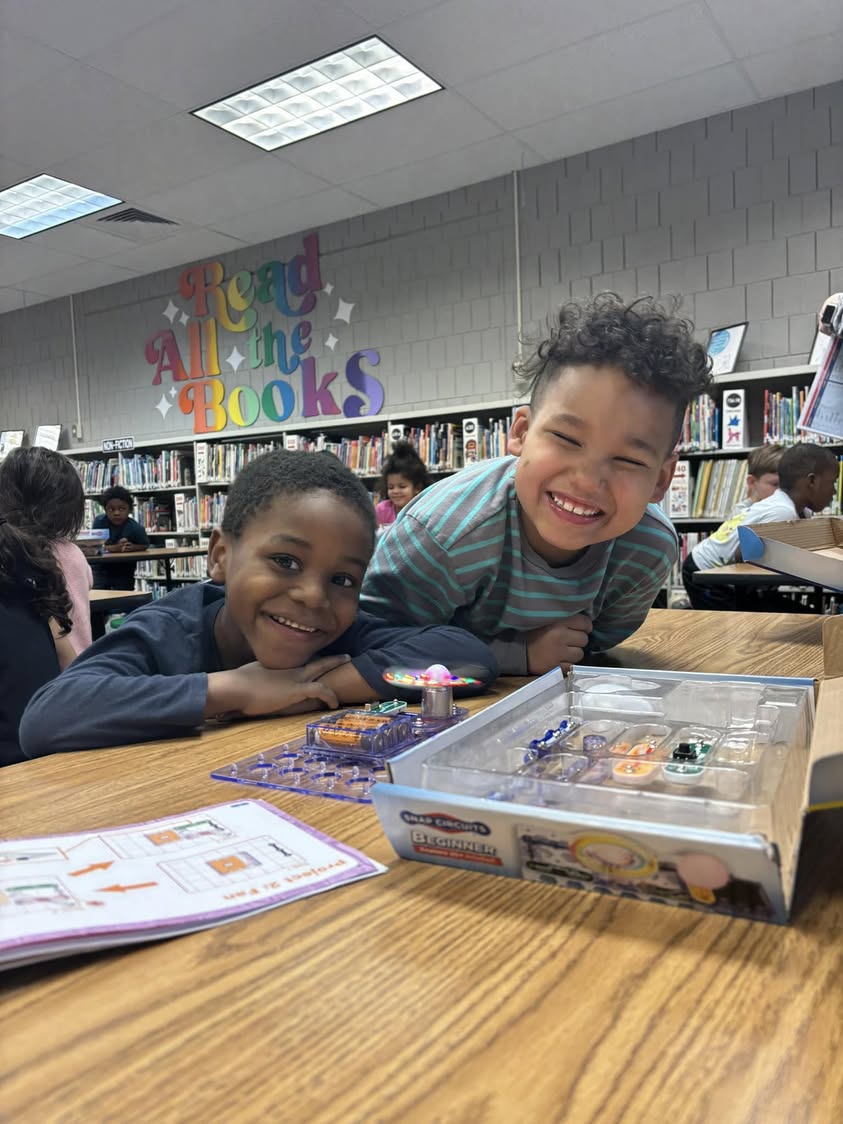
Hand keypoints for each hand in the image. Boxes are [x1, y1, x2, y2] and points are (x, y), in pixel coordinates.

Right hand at [205, 654, 349, 717]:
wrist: (235, 688)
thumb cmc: (238, 684)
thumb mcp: (252, 676)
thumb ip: (261, 677)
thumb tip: (257, 681)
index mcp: (280, 667)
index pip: (302, 661)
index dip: (314, 661)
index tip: (322, 661)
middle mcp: (290, 669)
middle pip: (316, 660)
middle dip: (332, 659)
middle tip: (346, 656)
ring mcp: (295, 678)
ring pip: (323, 670)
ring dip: (336, 669)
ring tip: (347, 674)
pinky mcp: (296, 690)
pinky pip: (320, 689)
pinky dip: (330, 695)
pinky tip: (334, 703)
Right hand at [526, 614, 592, 674]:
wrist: (515, 649)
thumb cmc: (531, 632)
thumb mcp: (546, 619)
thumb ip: (563, 618)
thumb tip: (583, 621)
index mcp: (558, 622)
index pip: (584, 622)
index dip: (585, 625)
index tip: (580, 628)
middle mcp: (560, 637)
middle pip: (584, 639)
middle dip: (578, 639)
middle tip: (569, 640)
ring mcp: (558, 653)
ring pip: (580, 654)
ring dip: (574, 652)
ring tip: (564, 650)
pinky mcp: (555, 667)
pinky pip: (572, 666)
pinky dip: (567, 663)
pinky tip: (559, 659)